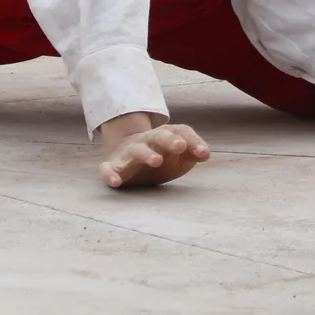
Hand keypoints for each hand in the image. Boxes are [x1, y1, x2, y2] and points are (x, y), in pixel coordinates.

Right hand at [96, 113, 211, 188]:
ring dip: (146, 154)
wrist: (124, 153)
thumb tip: (206, 154)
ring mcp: (128, 153)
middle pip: (157, 136)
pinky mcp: (113, 167)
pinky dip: (109, 175)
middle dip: (169, 140)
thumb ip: (193, 153)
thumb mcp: (179, 156)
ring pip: (136, 150)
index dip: (193, 141)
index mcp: (165, 136)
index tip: (204, 154)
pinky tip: (115, 182)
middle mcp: (146, 141)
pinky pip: (107, 170)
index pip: (180, 132)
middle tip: (180, 147)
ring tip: (156, 161)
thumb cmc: (160, 156)